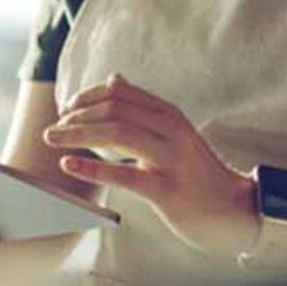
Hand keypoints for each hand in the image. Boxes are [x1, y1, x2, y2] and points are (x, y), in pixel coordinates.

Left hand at [42, 75, 258, 256]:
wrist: (232, 209)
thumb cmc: (195, 171)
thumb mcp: (174, 132)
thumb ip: (144, 107)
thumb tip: (114, 78)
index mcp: (169, 114)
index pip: (120, 92)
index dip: (87, 96)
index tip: (67, 108)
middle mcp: (171, 130)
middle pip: (115, 109)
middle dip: (77, 115)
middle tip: (53, 129)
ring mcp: (171, 159)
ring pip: (117, 134)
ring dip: (78, 134)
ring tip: (53, 139)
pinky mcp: (167, 190)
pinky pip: (124, 175)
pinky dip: (91, 168)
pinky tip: (69, 165)